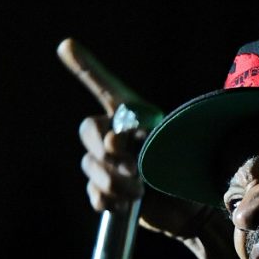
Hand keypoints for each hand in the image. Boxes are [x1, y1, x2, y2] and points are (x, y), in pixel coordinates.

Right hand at [58, 38, 214, 237]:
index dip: (86, 67)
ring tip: (139, 192)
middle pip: (88, 131)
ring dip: (113, 181)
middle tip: (134, 169)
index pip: (106, 88)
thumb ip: (140, 140)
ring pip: (90, 166)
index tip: (67, 46)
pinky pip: (93, 193)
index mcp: (134, 119)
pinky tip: (125, 205)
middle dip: (106, 151)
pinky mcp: (106, 192)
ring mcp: (108, 165)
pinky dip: (108, 200)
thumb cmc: (187, 175)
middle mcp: (116, 137)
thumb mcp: (169, 150)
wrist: (191, 212)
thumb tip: (110, 142)